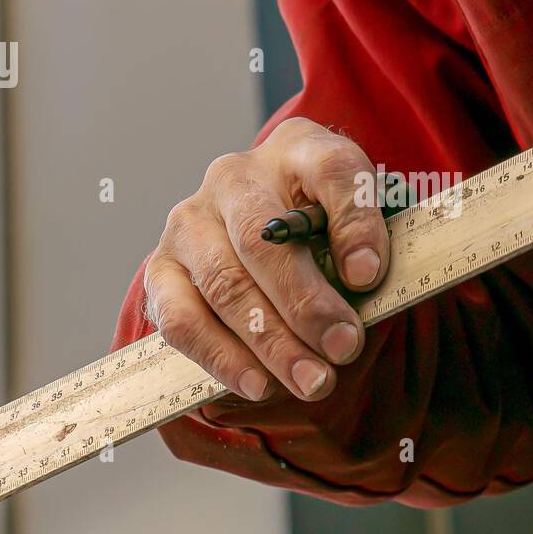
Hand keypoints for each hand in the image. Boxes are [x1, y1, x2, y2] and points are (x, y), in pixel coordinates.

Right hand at [144, 117, 388, 401]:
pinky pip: (182, 318)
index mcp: (299, 149)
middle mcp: (235, 177)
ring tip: (312, 381)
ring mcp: (190, 221)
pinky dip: (221, 357)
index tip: (370, 276)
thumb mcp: (359, 220)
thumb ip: (369, 240)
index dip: (354, 223)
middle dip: (307, 304)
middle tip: (344, 348)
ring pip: (224, 284)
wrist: (264, 227)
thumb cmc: (322, 227)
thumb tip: (363, 277)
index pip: (331, 171)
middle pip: (263, 238)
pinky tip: (259, 384)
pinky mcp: (162, 268)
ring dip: (270, 342)